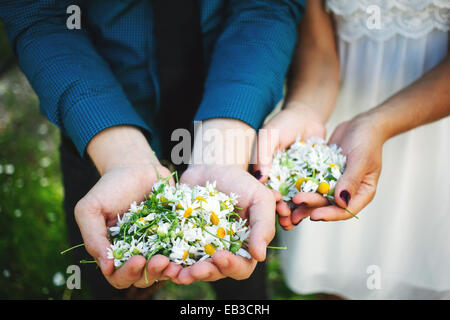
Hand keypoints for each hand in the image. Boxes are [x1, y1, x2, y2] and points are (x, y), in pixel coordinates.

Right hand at [74, 126, 181, 288]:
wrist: (136, 167)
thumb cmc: (109, 188)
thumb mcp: (90, 209)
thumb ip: (93, 238)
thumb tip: (107, 268)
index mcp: (115, 253)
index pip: (119, 276)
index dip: (128, 273)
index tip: (138, 259)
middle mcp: (137, 254)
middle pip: (144, 277)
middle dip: (152, 273)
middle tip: (161, 261)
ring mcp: (158, 246)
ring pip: (164, 269)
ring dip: (170, 270)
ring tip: (175, 262)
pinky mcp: (176, 235)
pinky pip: (182, 252)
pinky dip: (185, 256)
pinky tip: (189, 252)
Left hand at [173, 165, 275, 283]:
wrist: (211, 166)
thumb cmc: (239, 182)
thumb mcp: (259, 199)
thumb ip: (264, 226)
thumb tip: (260, 256)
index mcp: (244, 246)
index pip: (242, 267)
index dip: (232, 266)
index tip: (220, 256)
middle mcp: (223, 251)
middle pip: (217, 272)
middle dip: (207, 273)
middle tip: (196, 269)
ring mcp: (201, 247)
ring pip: (195, 269)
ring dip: (187, 274)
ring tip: (178, 273)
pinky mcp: (182, 240)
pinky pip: (177, 257)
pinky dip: (171, 263)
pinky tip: (165, 263)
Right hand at [253, 102, 325, 229]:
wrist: (306, 115)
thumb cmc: (282, 123)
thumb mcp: (269, 136)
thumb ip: (263, 154)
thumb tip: (259, 178)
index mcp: (266, 171)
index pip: (266, 190)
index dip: (270, 202)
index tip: (276, 211)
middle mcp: (280, 178)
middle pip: (281, 199)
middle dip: (284, 212)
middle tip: (288, 223)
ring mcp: (296, 179)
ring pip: (297, 198)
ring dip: (299, 210)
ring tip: (301, 220)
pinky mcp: (312, 177)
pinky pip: (314, 190)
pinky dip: (315, 199)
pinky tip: (318, 208)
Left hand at [290, 113, 384, 222]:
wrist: (362, 124)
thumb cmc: (367, 140)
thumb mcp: (361, 159)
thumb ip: (351, 180)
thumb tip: (341, 202)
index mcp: (362, 193)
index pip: (346, 210)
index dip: (330, 215)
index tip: (314, 215)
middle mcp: (348, 191)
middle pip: (328, 205)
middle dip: (312, 206)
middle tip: (296, 204)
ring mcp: (335, 183)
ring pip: (318, 196)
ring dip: (304, 200)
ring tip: (289, 203)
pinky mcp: (325, 174)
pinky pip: (312, 182)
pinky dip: (302, 186)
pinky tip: (289, 188)